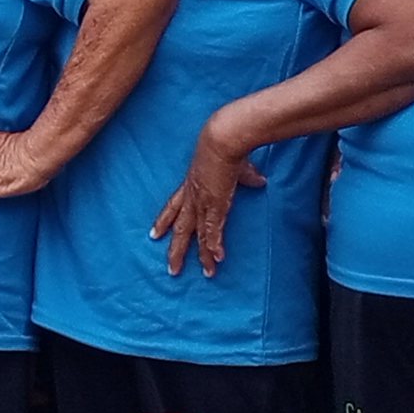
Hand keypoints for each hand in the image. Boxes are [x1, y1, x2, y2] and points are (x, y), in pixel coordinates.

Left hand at [151, 124, 266, 277]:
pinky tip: (216, 260)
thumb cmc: (224, 144)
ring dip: (199, 256)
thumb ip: (246, 176)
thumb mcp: (233, 164)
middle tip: (171, 268)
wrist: (222, 138)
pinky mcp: (215, 204)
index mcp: (190, 184)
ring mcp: (202, 202)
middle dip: (175, 249)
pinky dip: (214, 246)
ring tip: (204, 274)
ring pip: (196, 235)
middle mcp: (192, 196)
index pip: (172, 206)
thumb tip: (259, 180)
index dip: (163, 220)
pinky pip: (213, 231)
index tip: (154, 234)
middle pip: (179, 228)